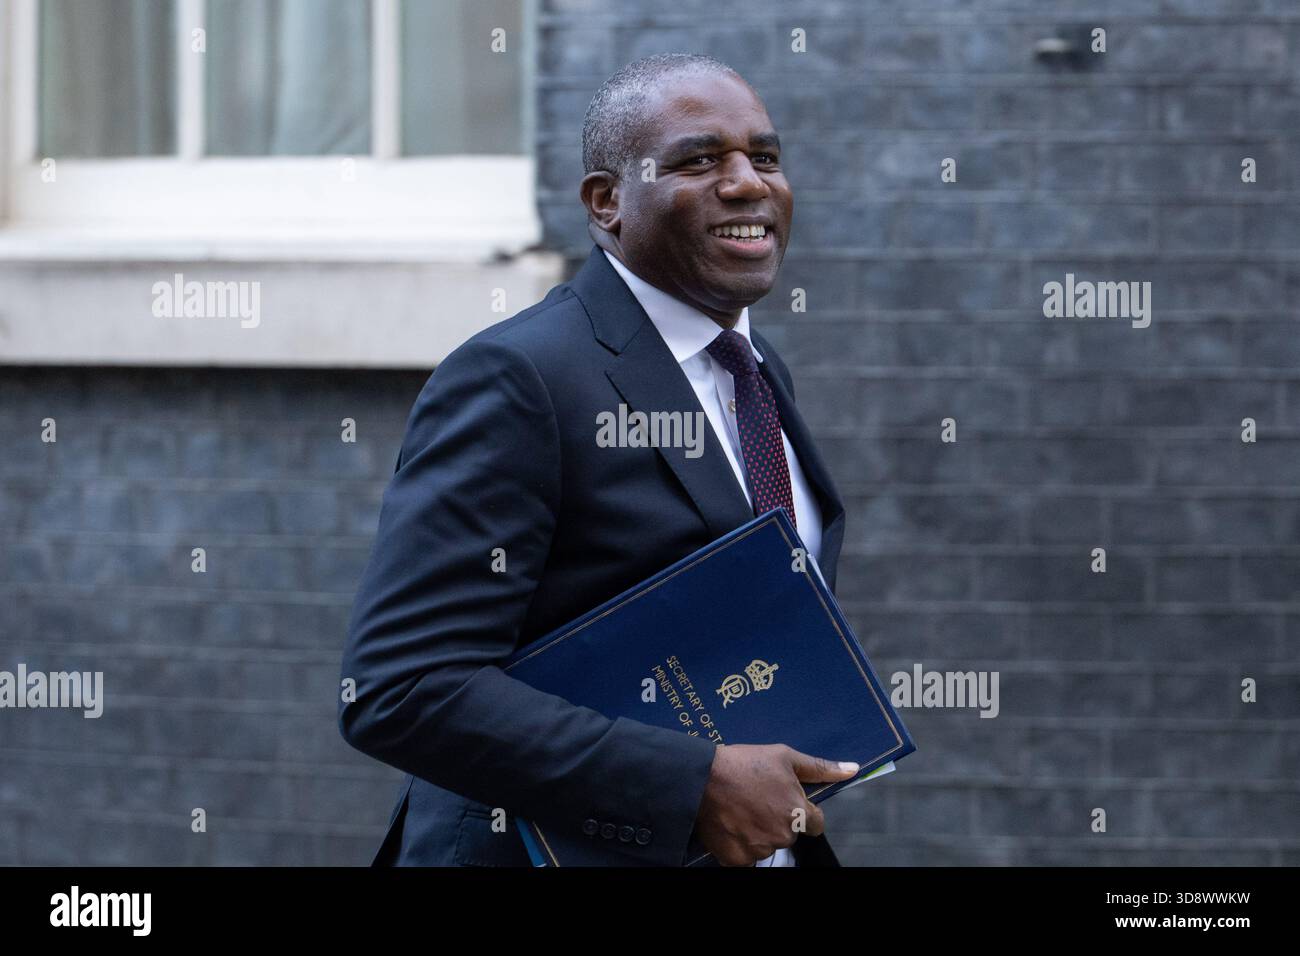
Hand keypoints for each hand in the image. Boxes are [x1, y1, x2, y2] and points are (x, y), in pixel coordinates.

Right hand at [693, 743, 858, 865]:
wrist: (700, 777)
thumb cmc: (743, 763)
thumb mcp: (784, 757)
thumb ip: (820, 768)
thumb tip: (852, 769)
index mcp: (798, 812)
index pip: (816, 824)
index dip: (803, 812)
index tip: (785, 802)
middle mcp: (782, 835)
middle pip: (789, 834)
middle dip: (778, 820)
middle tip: (757, 800)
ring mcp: (759, 849)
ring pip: (768, 845)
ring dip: (759, 833)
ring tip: (741, 809)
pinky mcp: (737, 859)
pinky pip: (746, 857)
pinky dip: (740, 845)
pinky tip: (732, 824)